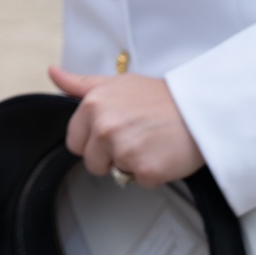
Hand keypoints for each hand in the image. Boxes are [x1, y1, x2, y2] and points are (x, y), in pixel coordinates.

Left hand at [49, 65, 203, 187]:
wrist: (201, 108)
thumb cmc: (162, 96)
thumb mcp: (117, 82)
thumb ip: (80, 83)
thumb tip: (53, 73)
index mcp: (92, 105)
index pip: (74, 142)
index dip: (93, 141)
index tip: (113, 132)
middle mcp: (104, 127)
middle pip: (92, 162)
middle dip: (110, 156)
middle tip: (135, 137)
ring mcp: (123, 149)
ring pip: (115, 173)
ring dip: (131, 164)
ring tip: (150, 142)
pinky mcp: (144, 170)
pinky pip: (139, 182)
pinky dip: (152, 173)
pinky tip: (162, 153)